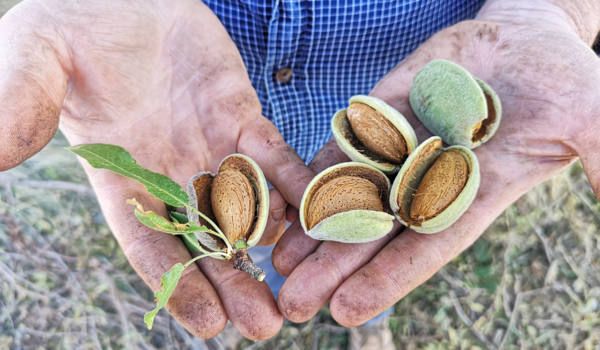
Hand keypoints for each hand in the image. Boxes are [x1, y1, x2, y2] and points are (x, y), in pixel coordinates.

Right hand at [0, 0, 313, 338]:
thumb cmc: (70, 25)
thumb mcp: (32, 60)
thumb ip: (17, 106)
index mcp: (120, 178)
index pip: (150, 244)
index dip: (178, 284)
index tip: (207, 325)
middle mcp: (171, 172)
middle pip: (207, 239)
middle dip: (236, 281)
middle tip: (266, 326)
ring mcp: (211, 146)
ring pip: (249, 206)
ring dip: (274, 243)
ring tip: (300, 282)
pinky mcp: (242, 115)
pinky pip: (274, 155)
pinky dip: (295, 183)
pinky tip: (316, 212)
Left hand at [273, 1, 599, 325]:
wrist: (522, 36)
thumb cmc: (562, 76)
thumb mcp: (593, 115)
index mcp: (473, 193)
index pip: (426, 246)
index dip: (388, 279)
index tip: (346, 312)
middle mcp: (428, 180)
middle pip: (374, 232)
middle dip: (333, 268)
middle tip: (291, 305)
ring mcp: (399, 148)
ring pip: (348, 195)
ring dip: (312, 231)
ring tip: (274, 265)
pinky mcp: (378, 115)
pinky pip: (340, 146)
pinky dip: (311, 173)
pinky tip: (281, 199)